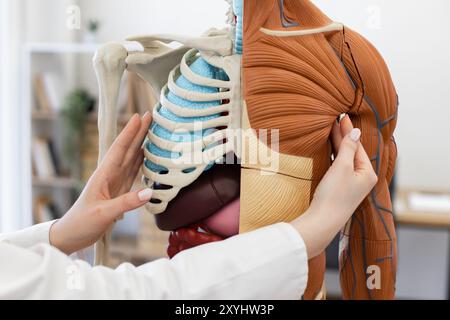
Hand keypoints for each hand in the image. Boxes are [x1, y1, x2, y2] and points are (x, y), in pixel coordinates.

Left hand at [50, 113, 152, 254]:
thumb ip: (126, 203)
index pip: (118, 150)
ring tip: (152, 130)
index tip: (139, 117)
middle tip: (150, 116)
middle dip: (138, 132)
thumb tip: (150, 192)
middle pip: (127, 150)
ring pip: (131, 159)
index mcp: (103, 175)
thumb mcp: (103, 213)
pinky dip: (141, 162)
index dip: (129, 133)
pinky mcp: (119, 191)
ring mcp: (115, 183)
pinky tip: (147, 155)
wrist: (72, 235)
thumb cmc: (82, 223)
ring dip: (141, 144)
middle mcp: (110, 175)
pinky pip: (133, 173)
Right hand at [291, 115, 377, 257]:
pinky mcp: (340, 190)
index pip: (358, 146)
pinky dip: (334, 157)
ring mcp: (352, 185)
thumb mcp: (342, 167)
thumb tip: (356, 132)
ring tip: (331, 131)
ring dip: (338, 146)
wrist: (322, 220)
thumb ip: (349, 148)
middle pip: (352, 152)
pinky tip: (329, 150)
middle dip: (343, 137)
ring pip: (345, 160)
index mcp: (368, 173)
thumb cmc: (334, 195)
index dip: (348, 131)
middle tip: (335, 120)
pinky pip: (339, 168)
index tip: (342, 117)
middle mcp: (362, 179)